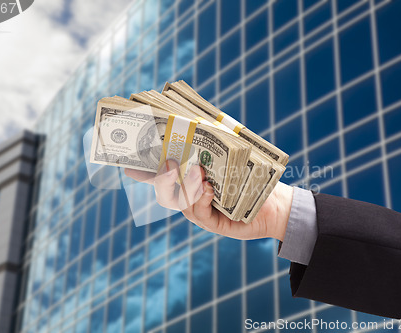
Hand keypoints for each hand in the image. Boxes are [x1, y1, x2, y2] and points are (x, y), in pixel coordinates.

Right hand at [124, 159, 293, 240]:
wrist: (274, 202)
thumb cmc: (252, 178)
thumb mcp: (233, 159)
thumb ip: (216, 146)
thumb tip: (203, 123)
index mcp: (191, 182)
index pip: (163, 176)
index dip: (143, 172)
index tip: (126, 165)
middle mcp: (191, 197)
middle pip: (166, 190)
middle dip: (162, 177)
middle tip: (167, 164)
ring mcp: (199, 211)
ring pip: (181, 201)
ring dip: (187, 186)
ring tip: (197, 172)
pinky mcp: (211, 223)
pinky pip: (198, 213)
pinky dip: (202, 199)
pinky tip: (209, 189)